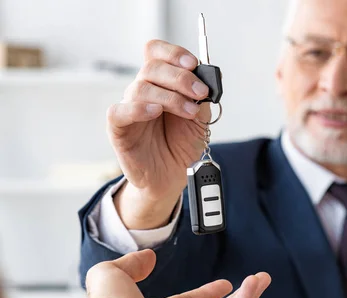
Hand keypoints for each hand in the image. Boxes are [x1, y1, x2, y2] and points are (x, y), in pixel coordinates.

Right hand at [108, 40, 211, 228]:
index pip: (156, 52)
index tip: (194, 64)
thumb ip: (201, 98)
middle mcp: (143, 91)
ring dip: (171, 97)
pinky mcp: (118, 129)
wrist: (172, 177)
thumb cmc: (181, 146)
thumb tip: (207, 79)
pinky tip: (156, 112)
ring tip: (189, 112)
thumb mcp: (200, 119)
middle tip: (200, 92)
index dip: (173, 53)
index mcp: (160, 83)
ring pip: (141, 87)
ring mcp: (129, 108)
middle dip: (181, 77)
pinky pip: (119, 111)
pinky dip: (138, 108)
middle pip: (152, 67)